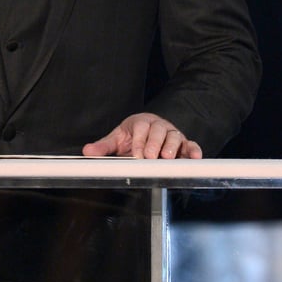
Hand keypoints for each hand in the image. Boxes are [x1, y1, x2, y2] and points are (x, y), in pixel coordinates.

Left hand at [82, 113, 202, 159]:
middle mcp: (158, 126)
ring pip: (175, 137)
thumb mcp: (118, 139)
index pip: (141, 128)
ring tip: (167, 158)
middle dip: (154, 145)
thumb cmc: (133, 136)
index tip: (136, 155)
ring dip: (172, 147)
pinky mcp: (184, 143)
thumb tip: (87, 151)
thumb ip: (104, 146)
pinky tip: (195, 157)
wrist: (149, 130)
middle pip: (158, 131)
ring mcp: (172, 134)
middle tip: (150, 157)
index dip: (139, 142)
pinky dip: (194, 150)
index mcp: (141, 122)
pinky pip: (191, 145)